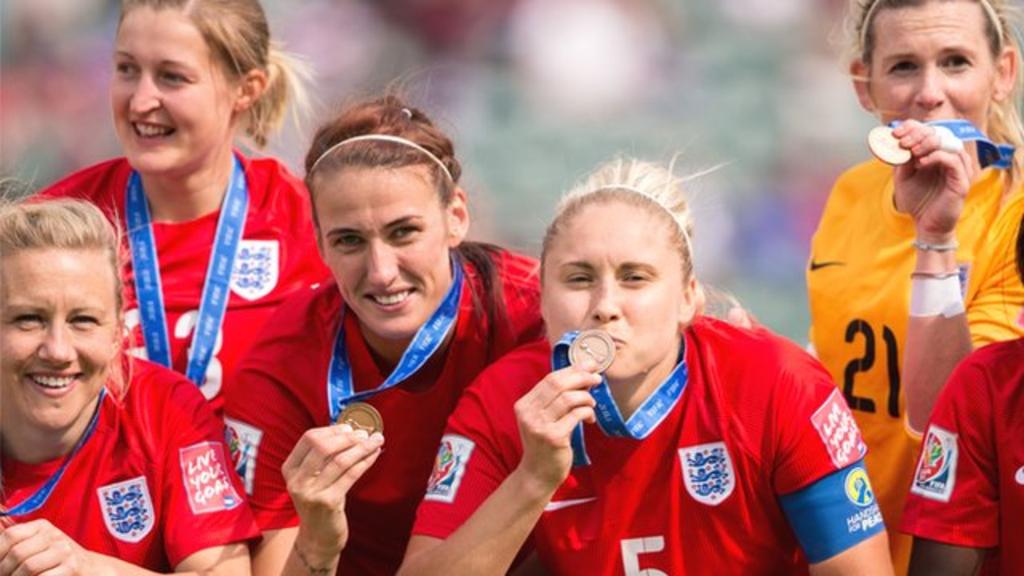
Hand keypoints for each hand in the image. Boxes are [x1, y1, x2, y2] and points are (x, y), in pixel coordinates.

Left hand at [0, 519, 98, 575]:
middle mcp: (54, 535)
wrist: (89, 568)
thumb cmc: (55, 559)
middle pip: (17, 553)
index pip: (10, 535)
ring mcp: (64, 551)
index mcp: (41, 526)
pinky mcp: (72, 567)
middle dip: (4, 571)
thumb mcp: (38, 545)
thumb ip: (17, 544)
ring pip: (28, 567)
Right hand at [282, 424, 383, 561]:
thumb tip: (349, 429)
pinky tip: (374, 454)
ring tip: (376, 440)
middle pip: (323, 446)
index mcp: (290, 469)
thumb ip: (322, 457)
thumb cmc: (320, 500)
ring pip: (340, 460)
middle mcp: (297, 480)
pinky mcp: (329, 502)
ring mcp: (311, 492)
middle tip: (365, 434)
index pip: (309, 438)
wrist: (318, 537)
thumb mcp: (312, 479)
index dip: (332, 430)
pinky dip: (365, 461)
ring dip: (362, 447)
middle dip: (348, 437)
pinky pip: (351, 475)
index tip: (349, 428)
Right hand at [513, 364, 600, 491]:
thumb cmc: (544, 444)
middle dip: (582, 377)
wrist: (537, 474)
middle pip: (558, 384)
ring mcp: (540, 425)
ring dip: (586, 398)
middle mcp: (529, 413)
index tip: (589, 365)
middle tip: (597, 379)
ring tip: (592, 404)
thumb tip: (581, 372)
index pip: (549, 379)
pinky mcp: (554, 437)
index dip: (572, 369)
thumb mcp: (542, 418)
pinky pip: (577, 415)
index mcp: (524, 404)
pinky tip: (590, 419)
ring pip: (569, 398)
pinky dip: (588, 412)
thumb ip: (554, 398)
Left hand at [891, 120, 974, 242]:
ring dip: (927, 143)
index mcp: (937, 153)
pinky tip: (920, 163)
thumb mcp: (903, 177)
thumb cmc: (918, 201)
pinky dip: (936, 157)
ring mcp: (959, 168)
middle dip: (918, 134)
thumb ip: (901, 161)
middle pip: (940, 133)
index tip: (895, 132)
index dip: (913, 127)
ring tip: (910, 150)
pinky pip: (953, 160)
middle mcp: (950, 157)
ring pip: (949, 143)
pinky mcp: (962, 180)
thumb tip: (895, 142)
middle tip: (902, 141)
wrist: (926, 225)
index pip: (929, 130)